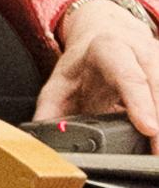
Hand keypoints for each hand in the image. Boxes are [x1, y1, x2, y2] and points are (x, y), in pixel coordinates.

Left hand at [37, 0, 158, 139]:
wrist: (104, 33)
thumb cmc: (83, 63)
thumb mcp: (60, 82)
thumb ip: (50, 110)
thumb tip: (40, 138)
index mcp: (108, 49)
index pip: (128, 76)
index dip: (139, 103)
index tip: (149, 129)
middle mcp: (141, 50)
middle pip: (158, 87)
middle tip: (156, 154)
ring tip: (157, 152)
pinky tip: (158, 141)